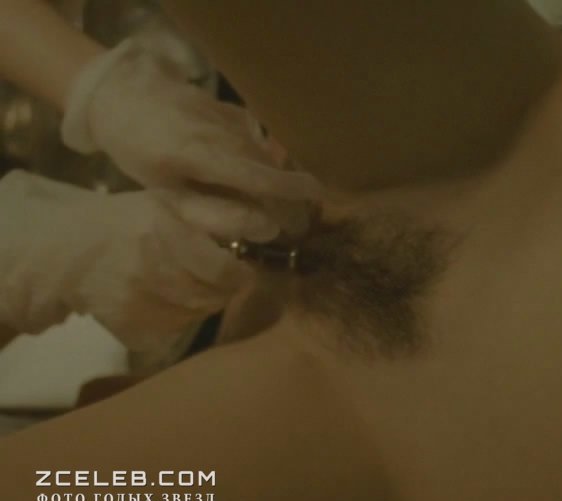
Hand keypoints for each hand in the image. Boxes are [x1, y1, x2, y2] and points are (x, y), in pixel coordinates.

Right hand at [0, 171, 246, 352]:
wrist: (70, 250)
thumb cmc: (132, 220)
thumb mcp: (176, 201)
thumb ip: (224, 214)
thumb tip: (271, 228)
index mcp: (166, 236)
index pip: (225, 273)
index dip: (239, 273)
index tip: (238, 266)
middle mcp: (152, 273)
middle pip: (214, 297)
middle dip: (222, 288)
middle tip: (214, 275)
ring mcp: (139, 306)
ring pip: (197, 316)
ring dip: (202, 303)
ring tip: (186, 284)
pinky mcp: (130, 330)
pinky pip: (173, 333)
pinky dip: (178, 320)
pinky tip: (166, 301)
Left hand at [60, 38, 320, 241]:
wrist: (124, 94)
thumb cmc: (136, 148)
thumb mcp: (163, 188)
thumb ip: (209, 207)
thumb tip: (259, 227)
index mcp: (201, 155)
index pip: (257, 175)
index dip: (290, 190)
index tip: (318, 201)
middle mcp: (222, 135)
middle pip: (268, 168)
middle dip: (290, 196)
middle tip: (301, 224)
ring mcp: (229, 119)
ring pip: (265, 154)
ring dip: (280, 179)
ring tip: (289, 206)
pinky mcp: (231, 110)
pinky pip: (256, 139)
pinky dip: (267, 159)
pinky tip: (270, 175)